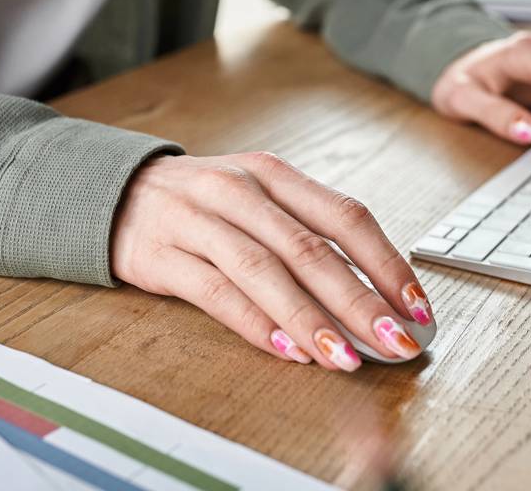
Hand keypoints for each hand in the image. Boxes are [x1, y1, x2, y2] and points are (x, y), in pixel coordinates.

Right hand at [111, 153, 432, 371]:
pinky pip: (214, 292)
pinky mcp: (161, 254)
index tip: (417, 306)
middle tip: (394, 341)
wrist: (113, 192)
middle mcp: (237, 190)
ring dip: (310, 317)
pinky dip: (254, 323)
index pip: (343, 216)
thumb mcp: (256, 200)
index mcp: (272, 174)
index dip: (385, 263)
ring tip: (344, 356)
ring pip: (263, 269)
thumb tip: (372, 296)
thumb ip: (306, 237)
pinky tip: (286, 350)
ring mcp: (196, 220)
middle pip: (309, 247)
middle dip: (359, 300)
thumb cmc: (201, 204)